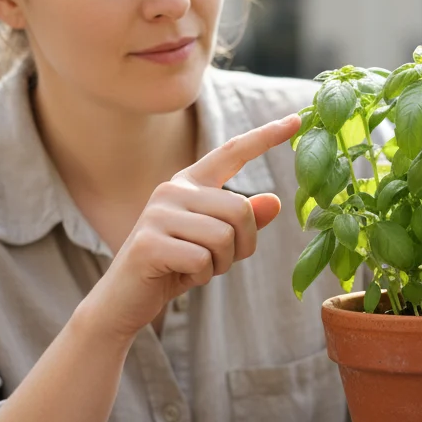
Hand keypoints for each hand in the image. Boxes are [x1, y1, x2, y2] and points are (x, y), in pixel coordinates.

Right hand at [82, 114, 300, 340]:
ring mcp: (158, 215)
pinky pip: (202, 260)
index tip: (297, 120)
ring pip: (224, 237)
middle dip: (242, 246)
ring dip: (219, 264)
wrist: (124, 300)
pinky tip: (179, 276)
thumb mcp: (215, 244)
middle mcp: (172, 190)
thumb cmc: (173, 267)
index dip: (265, 137)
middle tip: (217, 262)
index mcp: (189, 184)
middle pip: (241, 210)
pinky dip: (200, 277)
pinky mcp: (149, 243)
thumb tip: (275, 201)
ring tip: (194, 268)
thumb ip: (243, 223)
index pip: (232, 152)